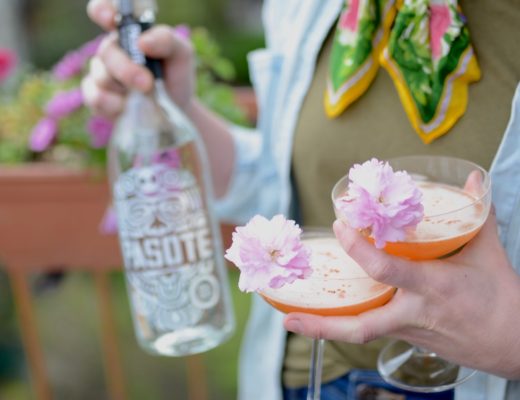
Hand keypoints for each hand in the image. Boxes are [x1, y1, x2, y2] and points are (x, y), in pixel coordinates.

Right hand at [82, 0, 195, 118]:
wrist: (176, 109)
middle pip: (106, 51)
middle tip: (147, 83)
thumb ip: (166, 39)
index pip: (105, 10)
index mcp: (128, 32)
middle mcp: (111, 50)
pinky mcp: (98, 97)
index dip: (103, 9)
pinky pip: (96, 97)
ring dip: (125, 88)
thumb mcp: (181, 53)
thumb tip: (142, 41)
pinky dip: (114, 104)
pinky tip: (127, 107)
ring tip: (145, 95)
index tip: (110, 18)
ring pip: (101, 76)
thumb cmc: (175, 75)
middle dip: (126, 69)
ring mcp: (102, 73)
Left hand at [283, 212, 519, 378]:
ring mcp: (406, 329)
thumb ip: (476, 213)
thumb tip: (470, 179)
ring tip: (291, 320)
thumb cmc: (500, 298)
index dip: (358, 248)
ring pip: (359, 333)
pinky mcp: (405, 336)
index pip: (386, 269)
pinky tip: (324, 312)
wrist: (513, 345)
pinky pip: (370, 328)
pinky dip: (345, 321)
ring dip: (324, 329)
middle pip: (361, 326)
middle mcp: (412, 312)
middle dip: (323, 325)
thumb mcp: (488, 252)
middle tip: (288, 317)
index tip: (339, 226)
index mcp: (432, 286)